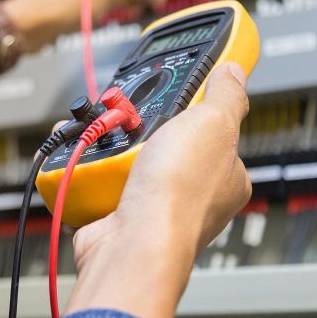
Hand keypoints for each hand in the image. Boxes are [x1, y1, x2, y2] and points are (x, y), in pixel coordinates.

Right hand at [65, 63, 251, 317]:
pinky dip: (85, 165)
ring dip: (109, 141)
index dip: (197, 109)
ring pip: (129, 160)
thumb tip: (235, 73)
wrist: (131, 245)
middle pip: (167, 141)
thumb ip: (226, 96)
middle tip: (131, 112)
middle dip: (143, 123)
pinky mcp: (117, 216)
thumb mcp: (212, 123)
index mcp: (226, 177)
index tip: (178, 90)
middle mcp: (192, 196)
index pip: (217, 132)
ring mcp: (154, 208)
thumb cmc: (179, 195)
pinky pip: (98, 180)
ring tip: (101, 128)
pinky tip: (81, 152)